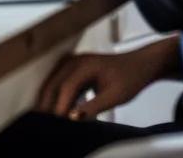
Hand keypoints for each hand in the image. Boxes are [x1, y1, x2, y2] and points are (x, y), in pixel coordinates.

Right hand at [36, 47, 166, 119]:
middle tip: (42, 120)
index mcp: (85, 65)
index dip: (60, 105)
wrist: (139, 65)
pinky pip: (61, 81)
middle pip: (55, 82)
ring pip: (55, 81)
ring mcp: (75, 62)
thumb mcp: (115, 96)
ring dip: (49, 97)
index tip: (57, 121)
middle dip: (47, 101)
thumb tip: (73, 117)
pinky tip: (56, 105)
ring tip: (44, 114)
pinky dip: (57, 93)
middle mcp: (76, 61)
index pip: (67, 86)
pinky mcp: (76, 68)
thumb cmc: (130, 78)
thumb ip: (94, 106)